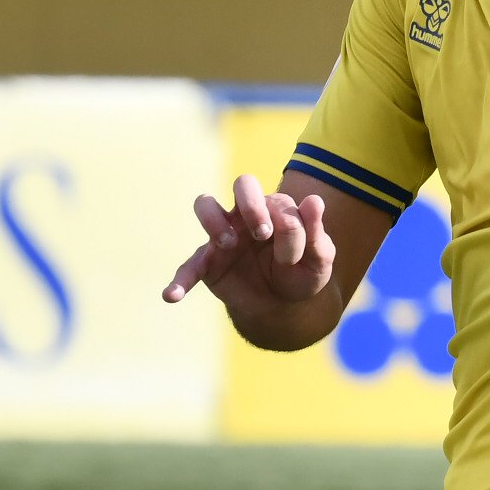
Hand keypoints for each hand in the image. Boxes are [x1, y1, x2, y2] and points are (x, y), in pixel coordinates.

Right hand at [162, 174, 337, 320]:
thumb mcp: (318, 259)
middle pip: (243, 184)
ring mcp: (224, 236)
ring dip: (215, 221)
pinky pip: (189, 267)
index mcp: (276, 209)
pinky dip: (180, 280)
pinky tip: (172, 295)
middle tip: (262, 233)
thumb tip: (315, 201)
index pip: (278, 202)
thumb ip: (315, 232)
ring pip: (206, 204)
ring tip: (228, 244)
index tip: (292, 256)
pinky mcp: (208, 263)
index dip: (285, 225)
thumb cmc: (301, 273)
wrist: (283, 305)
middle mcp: (247, 215)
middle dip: (252, 204)